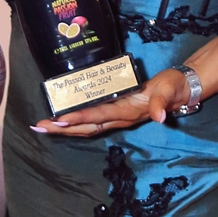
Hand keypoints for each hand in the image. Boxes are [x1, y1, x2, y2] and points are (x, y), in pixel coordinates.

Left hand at [31, 68, 192, 136]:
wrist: (179, 92)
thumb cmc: (171, 88)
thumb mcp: (168, 92)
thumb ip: (161, 103)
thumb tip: (159, 117)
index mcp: (128, 112)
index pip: (99, 116)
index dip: (79, 119)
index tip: (59, 120)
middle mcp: (119, 118)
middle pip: (86, 127)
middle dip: (62, 129)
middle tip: (38, 127)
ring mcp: (116, 118)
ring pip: (86, 127)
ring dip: (64, 129)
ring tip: (42, 126)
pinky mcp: (116, 114)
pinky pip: (92, 122)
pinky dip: (75, 123)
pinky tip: (60, 122)